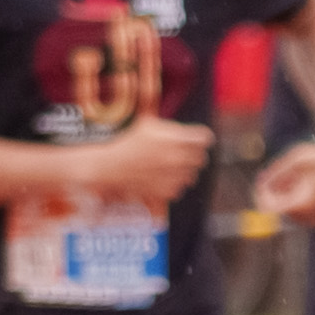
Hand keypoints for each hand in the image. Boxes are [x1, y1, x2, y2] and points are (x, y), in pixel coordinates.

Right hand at [76, 115, 210, 209]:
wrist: (110, 166)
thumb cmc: (127, 142)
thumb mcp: (147, 123)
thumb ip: (169, 125)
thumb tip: (187, 128)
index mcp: (174, 138)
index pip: (204, 138)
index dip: (201, 138)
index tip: (198, 139)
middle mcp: (177, 158)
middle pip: (201, 158)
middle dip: (195, 154)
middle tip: (184, 152)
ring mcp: (172, 176)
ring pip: (192, 174)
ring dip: (185, 170)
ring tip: (170, 165)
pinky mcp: (166, 191)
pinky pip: (180, 187)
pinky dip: (174, 183)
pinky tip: (161, 176)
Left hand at [256, 131, 314, 223]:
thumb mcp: (294, 160)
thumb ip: (274, 173)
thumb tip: (260, 183)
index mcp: (301, 204)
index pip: (268, 207)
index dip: (261, 192)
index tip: (264, 178)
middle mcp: (309, 216)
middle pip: (279, 210)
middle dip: (276, 193)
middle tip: (285, 174)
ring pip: (290, 211)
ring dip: (288, 196)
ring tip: (299, 178)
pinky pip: (303, 212)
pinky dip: (300, 200)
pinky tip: (309, 184)